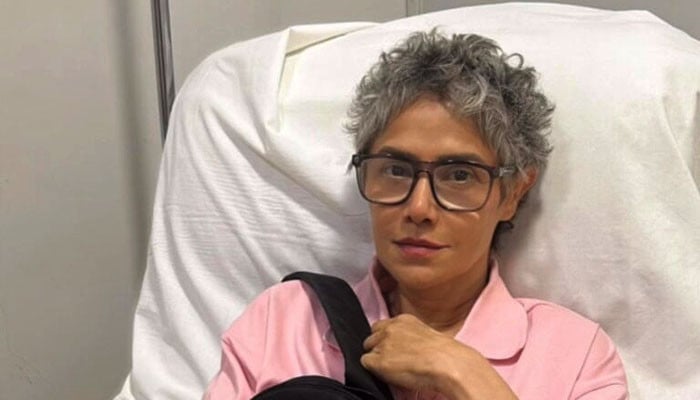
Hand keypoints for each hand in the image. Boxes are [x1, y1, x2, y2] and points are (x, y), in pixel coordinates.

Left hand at [360, 314, 516, 399]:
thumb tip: (405, 346)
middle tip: (391, 358)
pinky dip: (374, 369)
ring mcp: (383, 344)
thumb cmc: (444, 353)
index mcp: (403, 320)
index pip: (382, 325)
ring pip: (368, 349)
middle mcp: (390, 328)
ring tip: (392, 367)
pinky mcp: (379, 361)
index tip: (391, 347)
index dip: (384, 338)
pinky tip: (388, 374)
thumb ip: (410, 335)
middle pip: (371, 336)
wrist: (445, 362)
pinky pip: (365, 363)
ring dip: (376, 357)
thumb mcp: (425, 334)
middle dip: (378, 347)